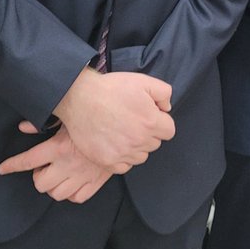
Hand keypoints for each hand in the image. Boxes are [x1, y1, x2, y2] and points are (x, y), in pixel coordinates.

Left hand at [0, 123, 112, 202]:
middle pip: (41, 183)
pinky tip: (73, 182)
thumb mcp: (67, 116)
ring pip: (57, 194)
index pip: (27, 160)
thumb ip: (43, 123)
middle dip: (38, 176)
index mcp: (58, 148)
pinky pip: (78, 197)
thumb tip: (22, 126)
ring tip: (57, 174)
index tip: (2, 169)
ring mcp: (82, 176)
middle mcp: (67, 165)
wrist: (123, 125)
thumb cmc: (93, 117)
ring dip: (53, 186)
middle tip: (44, 167)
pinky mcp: (96, 181)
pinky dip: (72, 193)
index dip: (12, 165)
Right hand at [54, 68, 174, 170]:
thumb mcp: (143, 81)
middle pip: (155, 144)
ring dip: (136, 147)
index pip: (169, 131)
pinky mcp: (107, 161)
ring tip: (123, 131)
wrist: (80, 98)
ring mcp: (123, 153)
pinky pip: (124, 167)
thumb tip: (166, 108)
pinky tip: (115, 143)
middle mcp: (139, 141)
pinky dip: (122, 158)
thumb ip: (164, 93)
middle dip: (149, 133)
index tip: (149, 115)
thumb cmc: (112, 88)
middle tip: (133, 121)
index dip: (160, 122)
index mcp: (151, 122)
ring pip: (141, 157)